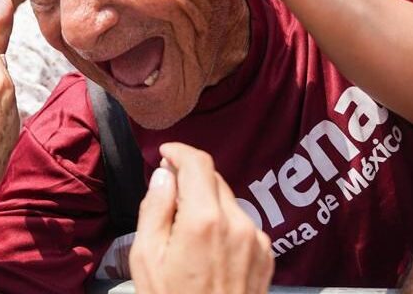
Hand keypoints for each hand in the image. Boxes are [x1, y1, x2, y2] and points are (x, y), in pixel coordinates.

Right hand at [131, 143, 273, 293]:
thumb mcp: (146, 259)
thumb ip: (155, 210)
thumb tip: (164, 177)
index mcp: (204, 220)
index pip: (198, 163)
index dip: (179, 152)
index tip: (165, 155)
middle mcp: (238, 223)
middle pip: (214, 180)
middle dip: (190, 181)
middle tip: (168, 198)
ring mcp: (256, 240)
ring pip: (228, 203)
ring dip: (207, 205)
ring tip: (186, 236)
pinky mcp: (266, 256)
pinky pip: (242, 226)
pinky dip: (224, 226)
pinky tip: (207, 252)